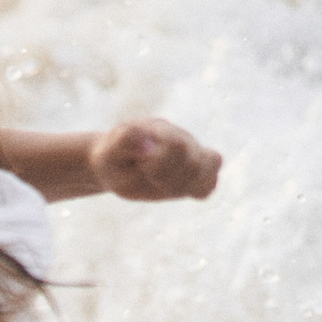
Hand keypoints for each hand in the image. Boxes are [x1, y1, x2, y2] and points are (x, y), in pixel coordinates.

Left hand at [87, 119, 221, 200]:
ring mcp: (190, 154)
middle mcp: (181, 138)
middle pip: (197, 159)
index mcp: (160, 131)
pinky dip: (198, 190)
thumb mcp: (109, 151)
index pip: (177, 145)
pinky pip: (210, 182)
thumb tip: (147, 146)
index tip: (143, 167)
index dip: (161, 164)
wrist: (114, 162)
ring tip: (165, 187)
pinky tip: (176, 191)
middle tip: (152, 179)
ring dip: (189, 184)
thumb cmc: (112, 159)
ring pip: (212, 164)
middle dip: (173, 178)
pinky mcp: (193, 173)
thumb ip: (125, 142)